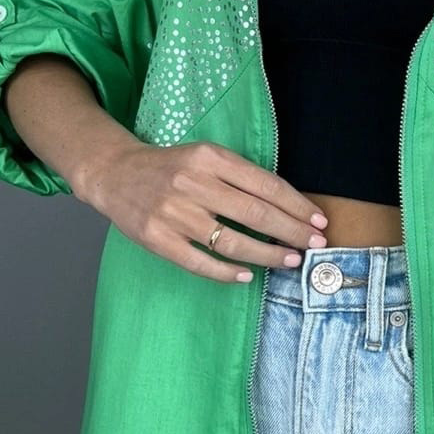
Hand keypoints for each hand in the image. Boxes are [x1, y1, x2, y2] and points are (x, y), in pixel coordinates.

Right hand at [77, 138, 328, 283]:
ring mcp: (174, 213)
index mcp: (209, 157)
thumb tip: (288, 206)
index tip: (319, 220)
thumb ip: (240, 177)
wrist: (115, 173)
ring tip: (290, 260)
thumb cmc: (171, 168)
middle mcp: (193, 183)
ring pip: (231, 241)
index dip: (296, 205)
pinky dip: (227, 272)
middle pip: (255, 213)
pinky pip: (200, 262)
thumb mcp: (205, 157)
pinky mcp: (158, 238)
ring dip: (267, 254)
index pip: (265, 185)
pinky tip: (247, 276)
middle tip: (316, 244)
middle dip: (292, 231)